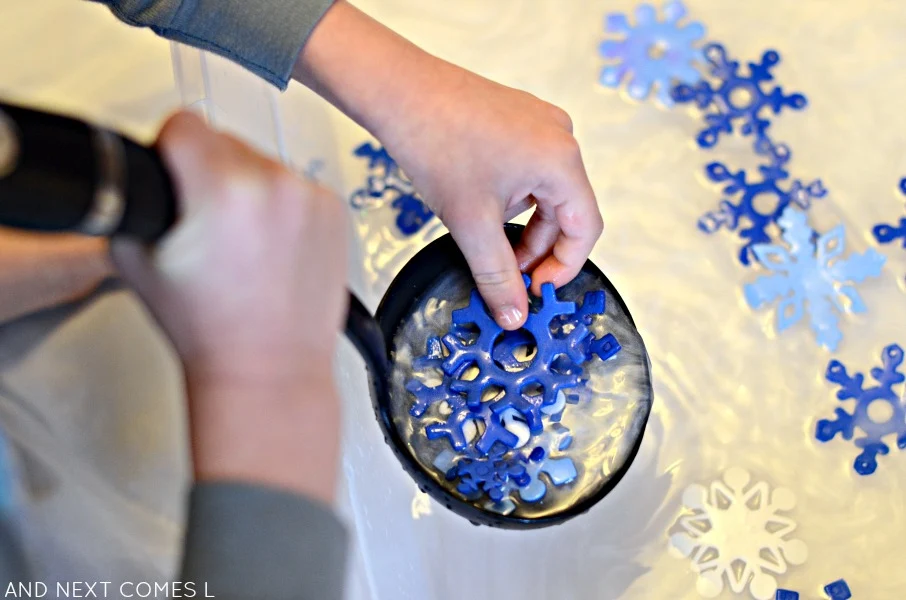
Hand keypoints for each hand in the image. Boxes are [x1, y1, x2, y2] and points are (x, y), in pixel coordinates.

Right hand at [112, 112, 347, 502]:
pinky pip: (297, 187)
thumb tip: (145, 171)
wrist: (270, 368)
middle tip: (209, 226)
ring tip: (245, 245)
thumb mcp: (135, 261)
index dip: (168, 151)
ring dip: (250, 190)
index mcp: (222, 190)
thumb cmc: (211, 329)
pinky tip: (273, 250)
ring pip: (263, 163)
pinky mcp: (336, 212)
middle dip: (210, 173)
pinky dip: (284, 208)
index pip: (184, 123)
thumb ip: (135, 200)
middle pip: (226, 141)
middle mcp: (274, 186)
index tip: (173, 174)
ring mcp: (311, 198)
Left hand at [295, 1, 601, 329]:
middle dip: (536, 249)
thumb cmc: (435, 139)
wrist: (398, 91)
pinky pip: (528, 171)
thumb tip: (513, 311)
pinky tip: (478, 203)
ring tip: (482, 234)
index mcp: (561, 160)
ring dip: (520, 225)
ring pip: (544, 194)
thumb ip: (497, 275)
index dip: (563, 268)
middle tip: (507, 275)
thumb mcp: (471, 223)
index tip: (537, 290)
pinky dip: (510, 197)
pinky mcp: (517, 120)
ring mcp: (539, 125)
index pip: (585, 230)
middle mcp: (559, 137)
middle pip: (565, 212)